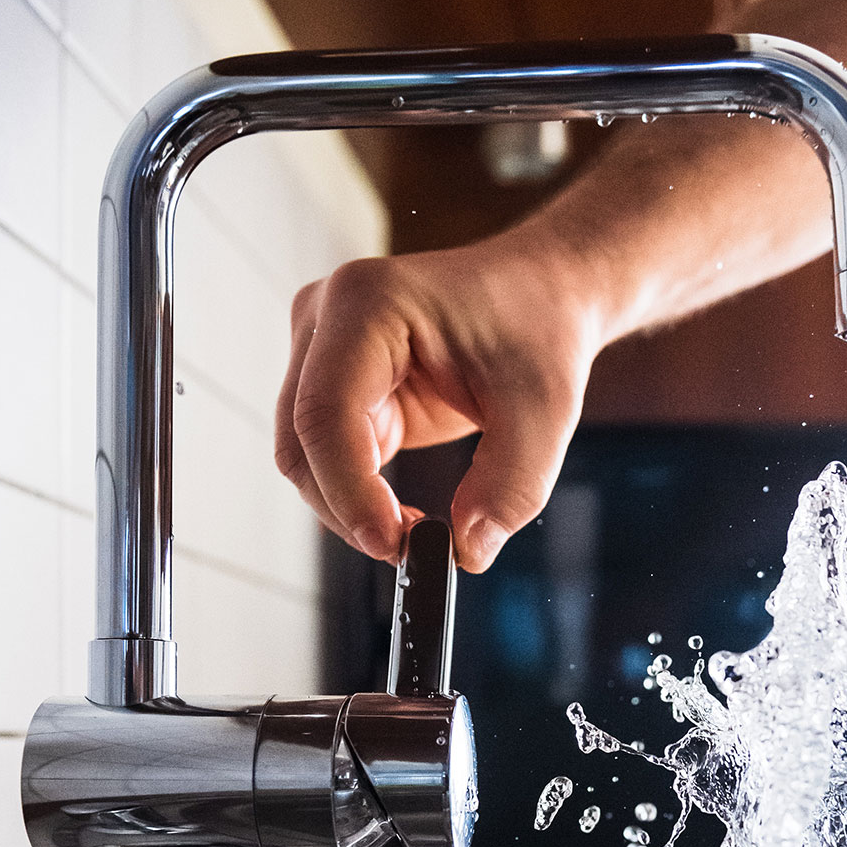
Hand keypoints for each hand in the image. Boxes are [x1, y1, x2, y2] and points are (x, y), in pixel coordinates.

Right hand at [275, 228, 605, 572]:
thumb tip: (467, 551)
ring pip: (305, 458)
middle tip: (411, 550)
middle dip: (348, 509)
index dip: (349, 490)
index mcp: (368, 302)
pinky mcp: (336, 385)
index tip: (395, 543)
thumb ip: (511, 486)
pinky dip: (359, 498)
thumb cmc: (539, 328)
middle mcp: (327, 318)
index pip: (327, 412)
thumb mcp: (545, 411)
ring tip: (417, 532)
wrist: (542, 295)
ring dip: (350, 508)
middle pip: (301, 441)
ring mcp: (322, 351)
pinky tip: (406, 514)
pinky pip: (328, 458)